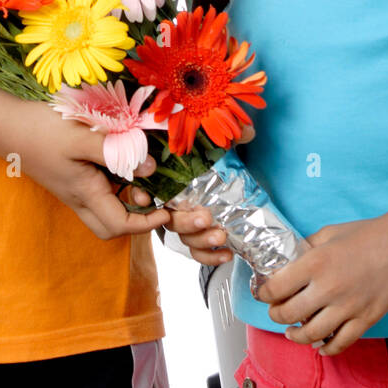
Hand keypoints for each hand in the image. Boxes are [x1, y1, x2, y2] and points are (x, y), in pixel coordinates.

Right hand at [14, 101, 169, 240]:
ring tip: (139, 172)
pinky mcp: (68, 178)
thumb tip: (150, 169)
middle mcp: (78, 198)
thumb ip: (116, 152)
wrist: (5, 125)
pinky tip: (119, 159)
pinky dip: (114, 182)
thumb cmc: (42, 130)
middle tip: (152, 194)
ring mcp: (71, 190)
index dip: (147, 222)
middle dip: (136, 218)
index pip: (120, 225)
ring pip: (104, 209)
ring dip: (125, 198)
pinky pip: (96, 191)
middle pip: (111, 227)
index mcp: (84, 193)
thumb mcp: (82, 136)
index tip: (166, 209)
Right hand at [154, 123, 255, 260]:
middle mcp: (171, 204)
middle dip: (186, 221)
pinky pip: (197, 252)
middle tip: (206, 217)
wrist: (230, 177)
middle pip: (169, 219)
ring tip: (221, 235)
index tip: (146, 197)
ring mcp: (185, 223)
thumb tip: (247, 131)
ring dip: (202, 239)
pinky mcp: (197, 236)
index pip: (145, 190)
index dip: (141, 196)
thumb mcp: (219, 143)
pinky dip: (210, 256)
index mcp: (168, 180)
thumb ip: (229, 136)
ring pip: (184, 238)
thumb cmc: (213, 157)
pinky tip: (226, 253)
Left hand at [254, 214, 387, 354]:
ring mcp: (347, 308)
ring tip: (291, 332)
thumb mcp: (328, 233)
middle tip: (275, 311)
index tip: (263, 293)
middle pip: (289, 314)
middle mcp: (328, 288)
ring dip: (296, 336)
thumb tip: (290, 261)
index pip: (276, 288)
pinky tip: (319, 346)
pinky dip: (326, 349)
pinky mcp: (365, 320)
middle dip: (276, 315)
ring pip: (311, 335)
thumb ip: (307, 248)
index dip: (263, 293)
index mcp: (315, 263)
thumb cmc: (366, 234)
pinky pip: (340, 344)